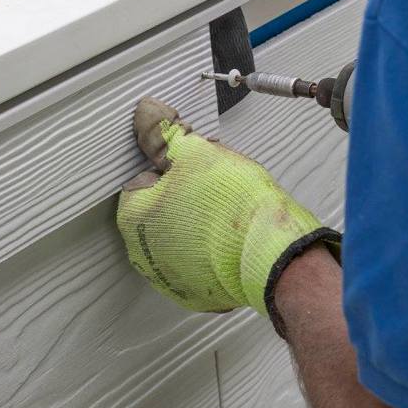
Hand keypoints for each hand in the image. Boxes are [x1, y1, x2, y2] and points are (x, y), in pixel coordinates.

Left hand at [116, 98, 339, 330]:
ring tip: (227, 210)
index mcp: (133, 218)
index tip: (195, 163)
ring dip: (198, 221)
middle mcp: (144, 254)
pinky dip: (212, 249)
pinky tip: (231, 235)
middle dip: (184, 193)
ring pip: (180, 235)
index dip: (173, 164)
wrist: (274, 252)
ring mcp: (170, 278)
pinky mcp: (198, 294)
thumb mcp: (196, 152)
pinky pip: (200, 261)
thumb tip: (145, 113)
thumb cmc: (235, 205)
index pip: (143, 178)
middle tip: (214, 185)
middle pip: (160, 209)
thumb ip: (164, 134)